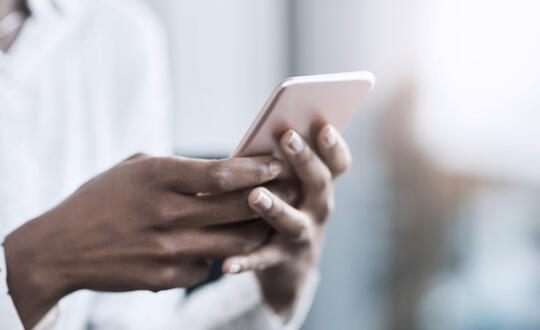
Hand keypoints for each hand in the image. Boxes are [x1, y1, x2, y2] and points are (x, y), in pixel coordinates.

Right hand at [4, 153, 286, 327]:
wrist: (62, 247)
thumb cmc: (101, 199)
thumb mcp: (135, 169)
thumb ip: (179, 168)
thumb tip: (225, 170)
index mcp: (157, 177)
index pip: (222, 173)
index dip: (256, 169)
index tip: (277, 165)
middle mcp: (166, 213)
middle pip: (238, 208)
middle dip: (272, 198)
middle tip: (290, 190)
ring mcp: (166, 249)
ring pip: (234, 243)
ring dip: (257, 231)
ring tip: (270, 220)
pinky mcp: (165, 277)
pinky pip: (208, 268)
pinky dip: (219, 258)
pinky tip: (221, 247)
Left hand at [222, 125, 351, 318]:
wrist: (290, 268)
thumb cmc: (284, 208)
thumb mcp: (290, 185)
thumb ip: (281, 162)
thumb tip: (262, 131)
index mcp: (319, 185)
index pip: (338, 164)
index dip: (334, 146)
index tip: (324, 126)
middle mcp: (318, 209)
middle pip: (319, 184)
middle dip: (305, 160)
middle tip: (289, 137)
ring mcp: (302, 236)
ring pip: (293, 222)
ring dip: (275, 208)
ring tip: (255, 195)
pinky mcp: (280, 260)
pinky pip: (262, 260)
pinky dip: (245, 262)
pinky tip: (227, 264)